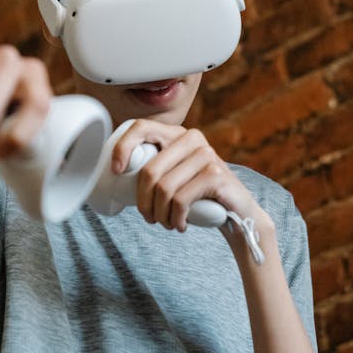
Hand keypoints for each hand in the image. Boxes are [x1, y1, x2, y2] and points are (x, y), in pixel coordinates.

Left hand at [112, 119, 268, 233]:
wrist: (237, 212)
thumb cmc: (196, 195)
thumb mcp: (174, 175)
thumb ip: (154, 168)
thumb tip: (115, 175)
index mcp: (176, 134)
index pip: (141, 127)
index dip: (123, 147)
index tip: (116, 171)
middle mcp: (191, 138)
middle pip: (149, 170)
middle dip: (143, 202)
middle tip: (149, 217)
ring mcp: (206, 154)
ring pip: (163, 188)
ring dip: (160, 214)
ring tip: (166, 223)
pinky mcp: (215, 175)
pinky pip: (180, 200)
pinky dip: (175, 219)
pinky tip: (179, 225)